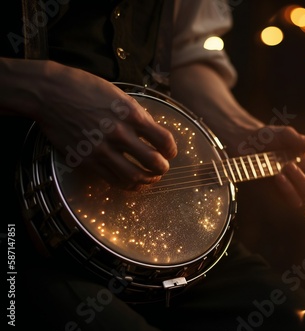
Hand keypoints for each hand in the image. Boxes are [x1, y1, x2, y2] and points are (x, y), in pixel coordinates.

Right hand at [35, 61, 176, 189]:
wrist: (50, 94)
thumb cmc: (85, 89)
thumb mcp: (119, 96)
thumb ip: (138, 116)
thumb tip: (154, 134)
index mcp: (131, 114)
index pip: (164, 140)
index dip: (172, 150)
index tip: (170, 152)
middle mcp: (119, 133)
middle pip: (153, 161)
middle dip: (162, 168)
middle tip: (163, 168)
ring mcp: (102, 148)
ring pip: (133, 176)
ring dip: (147, 180)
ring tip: (150, 178)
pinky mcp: (87, 160)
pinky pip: (112, 179)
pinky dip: (127, 184)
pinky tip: (132, 181)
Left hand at [239, 125, 304, 207]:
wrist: (247, 147)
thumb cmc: (271, 140)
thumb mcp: (285, 134)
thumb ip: (300, 139)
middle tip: (300, 159)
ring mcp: (302, 192)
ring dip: (299, 176)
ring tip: (286, 165)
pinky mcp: (287, 198)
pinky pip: (295, 201)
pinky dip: (288, 188)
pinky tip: (279, 176)